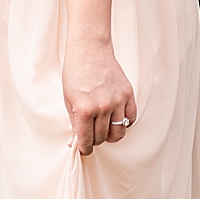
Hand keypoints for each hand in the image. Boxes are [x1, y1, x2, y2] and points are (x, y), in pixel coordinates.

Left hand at [62, 33, 134, 154]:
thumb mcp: (69, 100)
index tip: (83, 149)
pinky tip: (116, 119)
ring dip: (110, 135)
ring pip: (118, 132)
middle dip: (95, 141)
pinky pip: (130, 119)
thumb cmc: (75, 72)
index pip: (86, 141)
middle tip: (91, 135)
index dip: (83, 149)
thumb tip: (76, 142)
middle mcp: (102, 107)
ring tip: (104, 128)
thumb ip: (75, 123)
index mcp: (84, 109)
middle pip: (102, 138)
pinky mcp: (128, 94)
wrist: (90, 49)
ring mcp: (117, 101)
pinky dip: (124, 123)